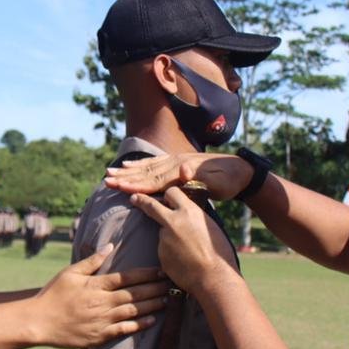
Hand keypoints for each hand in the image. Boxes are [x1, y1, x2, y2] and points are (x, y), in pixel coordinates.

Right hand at [32, 244, 169, 347]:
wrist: (39, 322)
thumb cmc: (53, 294)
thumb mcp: (70, 272)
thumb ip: (92, 260)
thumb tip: (110, 246)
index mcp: (97, 285)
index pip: (128, 277)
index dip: (147, 274)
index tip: (161, 271)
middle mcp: (103, 302)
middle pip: (135, 294)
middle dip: (155, 288)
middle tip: (172, 284)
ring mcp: (102, 320)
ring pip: (133, 311)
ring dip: (152, 305)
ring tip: (167, 300)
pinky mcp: (100, 335)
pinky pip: (124, 329)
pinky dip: (139, 325)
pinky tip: (152, 320)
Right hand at [104, 153, 253, 200]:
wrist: (242, 170)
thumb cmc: (230, 181)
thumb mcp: (219, 181)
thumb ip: (200, 177)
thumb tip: (183, 169)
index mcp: (182, 170)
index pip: (155, 179)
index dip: (136, 183)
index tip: (119, 186)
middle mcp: (176, 163)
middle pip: (147, 171)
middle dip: (125, 176)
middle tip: (106, 179)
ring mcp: (177, 161)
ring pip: (148, 167)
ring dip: (129, 170)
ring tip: (111, 171)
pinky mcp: (179, 163)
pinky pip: (155, 164)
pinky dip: (141, 165)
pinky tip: (131, 166)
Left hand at [129, 188, 235, 295]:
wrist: (213, 276)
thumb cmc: (218, 252)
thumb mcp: (209, 225)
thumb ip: (194, 217)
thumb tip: (186, 213)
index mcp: (189, 211)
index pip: (171, 193)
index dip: (168, 195)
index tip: (162, 197)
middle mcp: (173, 221)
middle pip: (151, 206)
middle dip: (141, 200)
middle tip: (134, 199)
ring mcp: (164, 238)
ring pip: (162, 232)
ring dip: (169, 237)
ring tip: (188, 251)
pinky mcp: (160, 253)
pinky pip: (163, 249)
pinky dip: (170, 253)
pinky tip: (183, 261)